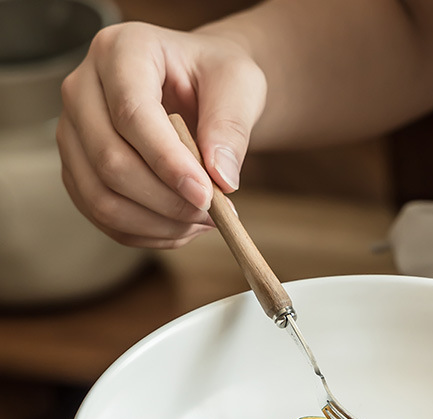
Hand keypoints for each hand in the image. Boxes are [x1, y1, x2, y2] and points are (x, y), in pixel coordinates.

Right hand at [57, 21, 265, 248]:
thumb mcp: (238, 83)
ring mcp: (74, 133)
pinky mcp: (79, 170)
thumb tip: (221, 178)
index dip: (169, 163)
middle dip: (167, 201)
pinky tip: (183, 226)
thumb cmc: (213, 77)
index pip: (132, 115)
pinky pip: (105, 218)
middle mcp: (83, 89)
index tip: (207, 194)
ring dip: (159, 223)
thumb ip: (231, 126)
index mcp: (120, 52)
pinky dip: (149, 233)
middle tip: (214, 213)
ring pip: (102, 198)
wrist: (197, 86)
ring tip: (203, 221)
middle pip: (109, 162)